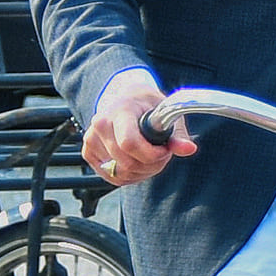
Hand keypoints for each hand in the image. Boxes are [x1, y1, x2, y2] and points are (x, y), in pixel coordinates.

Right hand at [84, 69, 183, 188]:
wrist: (126, 98)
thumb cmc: (147, 105)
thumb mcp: (167, 113)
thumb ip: (177, 134)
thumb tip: (188, 149)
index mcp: (120, 111)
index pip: (129, 144)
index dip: (152, 155)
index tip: (165, 150)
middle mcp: (100, 124)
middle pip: (126, 163)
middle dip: (151, 165)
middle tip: (160, 154)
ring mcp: (91, 139)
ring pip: (120, 173)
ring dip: (141, 172)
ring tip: (149, 156)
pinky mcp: (88, 152)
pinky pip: (112, 177)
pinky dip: (128, 176)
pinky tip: (136, 162)